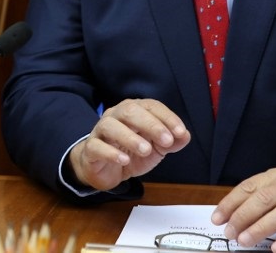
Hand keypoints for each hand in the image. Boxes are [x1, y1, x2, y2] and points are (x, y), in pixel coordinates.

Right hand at [69, 98, 189, 191]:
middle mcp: (116, 116)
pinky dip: (110, 152)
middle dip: (150, 124)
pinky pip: (97, 146)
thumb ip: (171, 141)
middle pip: (130, 111)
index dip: (167, 117)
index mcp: (134, 111)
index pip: (150, 106)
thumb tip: (184, 136)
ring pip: (110, 126)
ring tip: (146, 150)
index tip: (180, 132)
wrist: (105, 170)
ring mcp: (101, 131)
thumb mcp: (156, 148)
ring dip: (130, 137)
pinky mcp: (90, 148)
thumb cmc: (131, 152)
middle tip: (166, 141)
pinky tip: (124, 160)